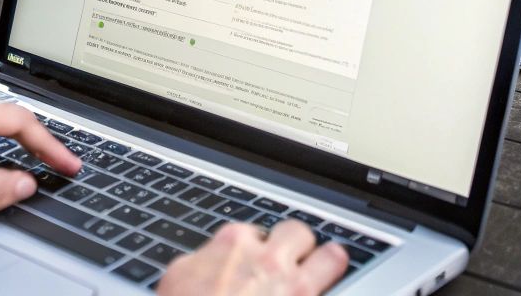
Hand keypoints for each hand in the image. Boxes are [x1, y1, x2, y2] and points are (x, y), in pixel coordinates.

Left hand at [158, 221, 347, 295]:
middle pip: (296, 230)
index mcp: (296, 291)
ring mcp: (223, 257)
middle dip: (292, 247)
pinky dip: (209, 267)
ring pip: (250, 233)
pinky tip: (205, 290)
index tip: (321, 267)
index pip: (333, 256)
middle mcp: (265, 266)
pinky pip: (206, 252)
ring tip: (240, 278)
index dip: (327, 262)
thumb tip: (303, 293)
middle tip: (282, 269)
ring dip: (250, 251)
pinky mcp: (187, 263)